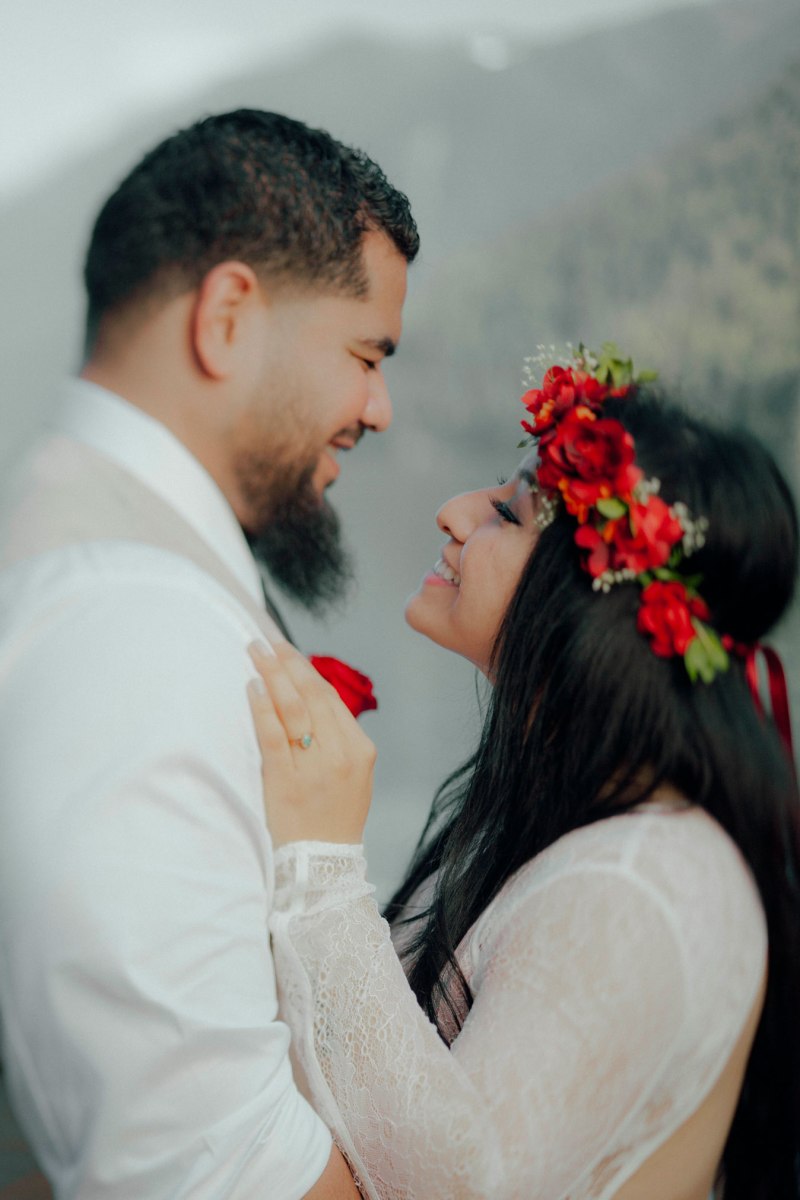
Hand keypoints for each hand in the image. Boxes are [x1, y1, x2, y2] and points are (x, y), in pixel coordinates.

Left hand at [247, 641, 376, 846]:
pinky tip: (252, 688)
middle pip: (312, 695)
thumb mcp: (351, 773)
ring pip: (293, 708)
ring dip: (272, 675)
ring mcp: (315, 767)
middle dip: (288, 662)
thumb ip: (336, 737)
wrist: (324, 863)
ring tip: (256, 653)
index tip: (286, 649)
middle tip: (266, 640)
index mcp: (359, 749)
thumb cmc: (333, 816)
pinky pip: (272, 734)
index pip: (330, 697)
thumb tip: (307, 695)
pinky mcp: (286, 780)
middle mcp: (341, 753)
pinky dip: (262, 708)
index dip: (306, 668)